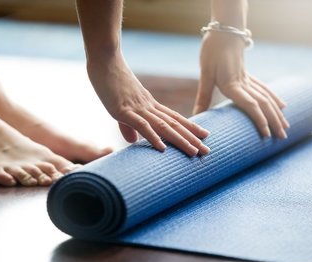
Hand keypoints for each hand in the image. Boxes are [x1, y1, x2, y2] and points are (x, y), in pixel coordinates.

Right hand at [87, 55, 209, 156]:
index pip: (174, 118)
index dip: (190, 127)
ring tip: (194, 152)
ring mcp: (137, 108)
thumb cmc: (110, 81)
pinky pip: (141, 125)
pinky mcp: (123, 110)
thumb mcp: (119, 107)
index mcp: (149, 104)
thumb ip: (127, 125)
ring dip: (179, 140)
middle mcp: (148, 106)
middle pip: (174, 124)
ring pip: (164, 126)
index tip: (204, 136)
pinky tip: (162, 148)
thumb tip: (133, 141)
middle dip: (191, 138)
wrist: (104, 59)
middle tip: (207, 151)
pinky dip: (153, 137)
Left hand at [194, 32, 288, 138]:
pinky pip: (266, 89)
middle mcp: (244, 83)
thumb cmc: (212, 52)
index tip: (266, 135)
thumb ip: (203, 96)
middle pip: (264, 104)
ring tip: (286, 127)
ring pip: (268, 97)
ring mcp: (249, 79)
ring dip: (277, 113)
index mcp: (233, 85)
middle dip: (274, 121)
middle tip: (283, 138)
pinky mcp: (249, 75)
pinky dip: (275, 98)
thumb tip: (196, 116)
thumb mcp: (205, 74)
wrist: (224, 32)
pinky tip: (283, 105)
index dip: (259, 120)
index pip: (250, 105)